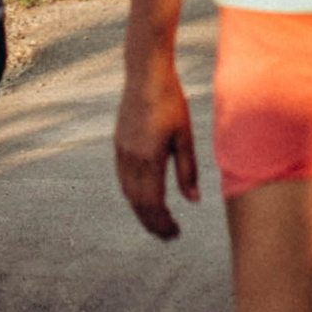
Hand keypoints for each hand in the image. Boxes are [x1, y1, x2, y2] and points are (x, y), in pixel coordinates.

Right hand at [115, 55, 199, 240]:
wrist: (145, 75)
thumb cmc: (171, 102)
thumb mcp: (185, 136)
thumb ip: (187, 170)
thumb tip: (193, 201)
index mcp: (149, 158)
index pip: (153, 202)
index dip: (162, 222)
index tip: (175, 234)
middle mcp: (130, 158)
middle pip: (138, 203)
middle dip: (152, 223)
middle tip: (168, 236)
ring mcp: (121, 151)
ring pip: (128, 192)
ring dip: (141, 211)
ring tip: (157, 222)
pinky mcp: (118, 144)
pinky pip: (123, 178)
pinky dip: (133, 195)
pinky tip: (144, 198)